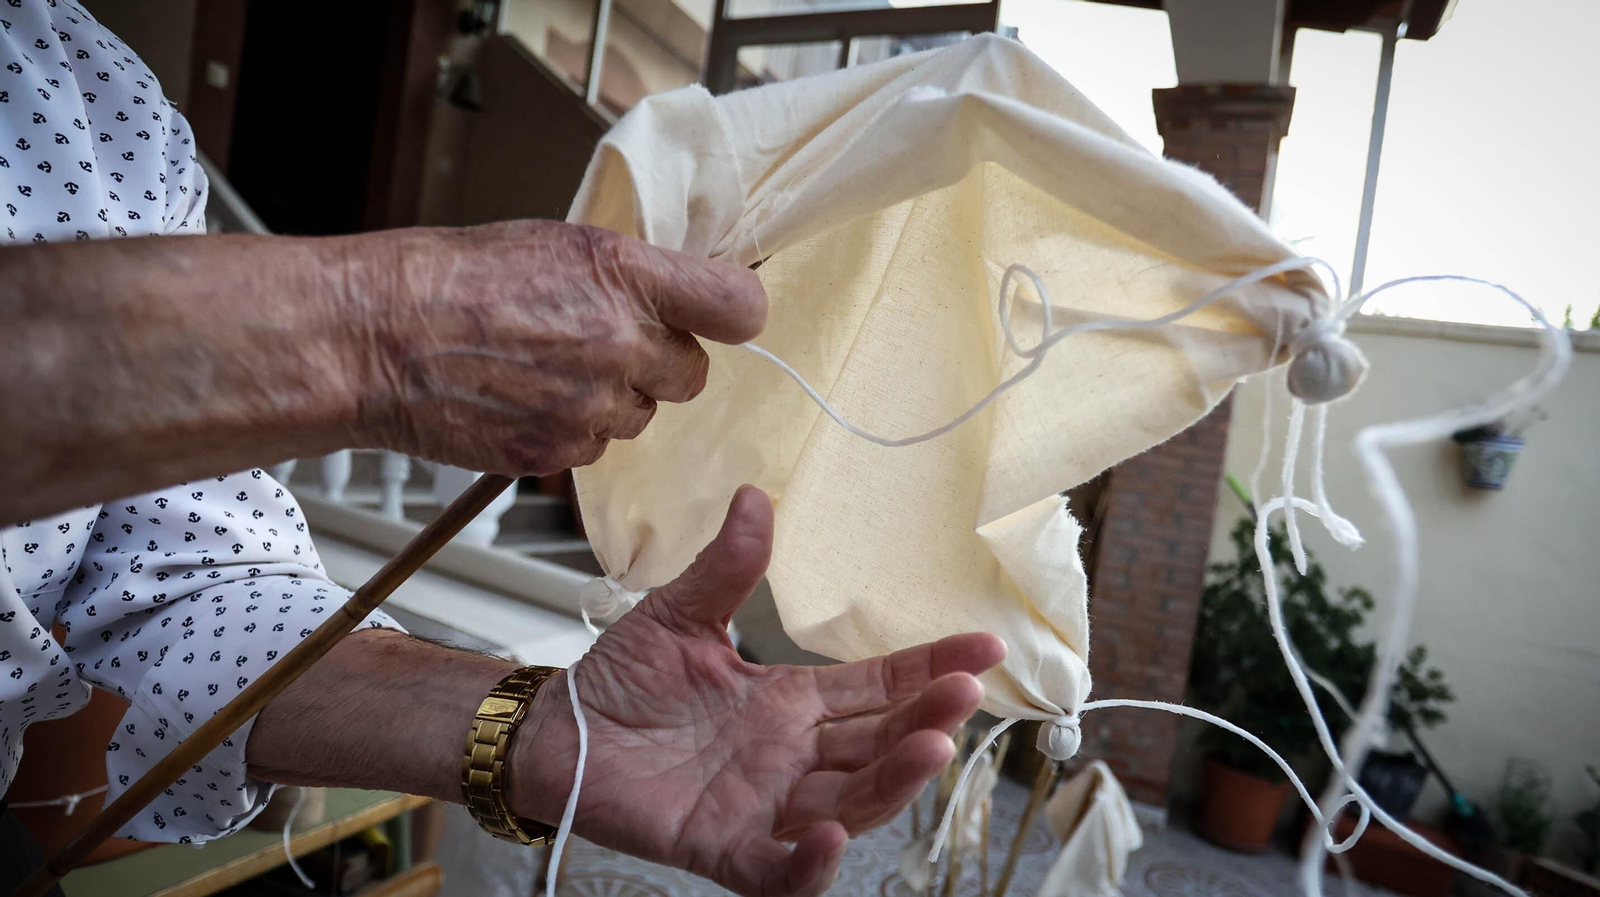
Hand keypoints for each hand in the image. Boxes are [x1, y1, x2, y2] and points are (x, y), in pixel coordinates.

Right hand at [348, 220, 766, 474]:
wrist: (375, 336)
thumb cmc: (449, 279)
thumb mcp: (553, 243)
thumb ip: (627, 272)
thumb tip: (677, 287)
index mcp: (623, 275)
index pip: (737, 307)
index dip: (733, 313)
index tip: (723, 315)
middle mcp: (618, 343)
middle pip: (692, 374)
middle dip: (659, 361)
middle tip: (608, 342)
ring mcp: (589, 405)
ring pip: (641, 416)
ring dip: (613, 398)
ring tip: (550, 368)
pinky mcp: (557, 451)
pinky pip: (595, 448)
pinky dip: (571, 430)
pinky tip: (527, 398)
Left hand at [512, 487, 1005, 896]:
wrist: (556, 732)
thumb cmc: (621, 681)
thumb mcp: (680, 614)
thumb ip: (726, 567)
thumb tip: (755, 496)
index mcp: (790, 702)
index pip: (877, 686)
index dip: (930, 668)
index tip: (984, 647)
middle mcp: (790, 757)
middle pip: (877, 745)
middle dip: (925, 721)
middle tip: (962, 695)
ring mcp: (761, 805)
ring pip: (848, 801)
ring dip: (892, 782)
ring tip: (929, 749)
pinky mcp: (719, 847)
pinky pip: (774, 867)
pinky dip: (807, 863)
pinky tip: (835, 835)